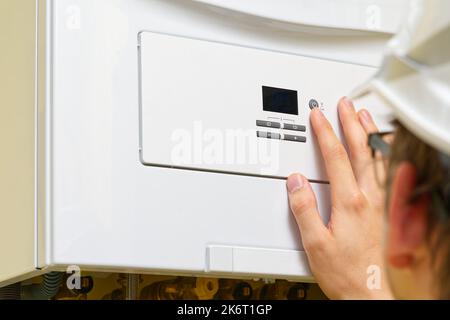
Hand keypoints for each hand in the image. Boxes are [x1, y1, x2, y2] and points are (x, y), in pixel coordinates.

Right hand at [287, 97, 392, 298]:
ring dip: (369, 134)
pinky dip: (384, 154)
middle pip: (359, 151)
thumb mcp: (314, 243)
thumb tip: (296, 182)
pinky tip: (383, 149)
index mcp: (349, 202)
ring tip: (363, 115)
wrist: (370, 292)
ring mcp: (381, 203)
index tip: (318, 116)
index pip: (335, 157)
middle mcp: (368, 198)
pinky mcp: (387, 210)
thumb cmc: (344, 272)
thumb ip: (303, 209)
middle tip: (344, 104)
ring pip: (377, 158)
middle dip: (350, 123)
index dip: (325, 133)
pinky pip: (388, 174)